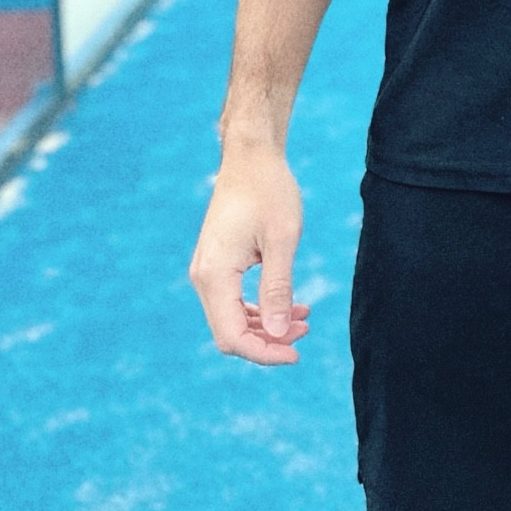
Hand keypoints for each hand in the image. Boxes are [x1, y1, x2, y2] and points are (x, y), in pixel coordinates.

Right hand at [189, 146, 311, 364]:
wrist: (251, 157)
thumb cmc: (269, 191)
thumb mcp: (282, 240)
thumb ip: (278, 289)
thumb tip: (280, 333)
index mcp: (215, 275)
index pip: (232, 336)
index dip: (264, 352)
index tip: (297, 353)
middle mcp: (204, 277)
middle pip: (230, 332)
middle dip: (268, 341)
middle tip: (306, 332)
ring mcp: (208, 271)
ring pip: (232, 318)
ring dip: (266, 326)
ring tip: (305, 320)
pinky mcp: (218, 264)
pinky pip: (234, 300)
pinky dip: (260, 309)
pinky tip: (291, 306)